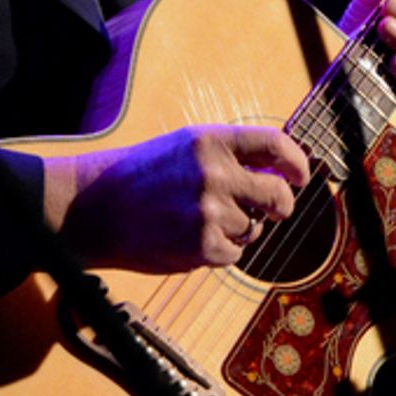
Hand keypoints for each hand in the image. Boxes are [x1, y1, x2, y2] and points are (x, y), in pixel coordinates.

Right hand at [44, 124, 310, 271]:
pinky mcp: (203, 246)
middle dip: (281, 205)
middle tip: (274, 210)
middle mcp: (214, 174)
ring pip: (253, 228)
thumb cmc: (140, 177)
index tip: (301, 175)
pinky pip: (234, 254)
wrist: (94, 209)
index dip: (297, 162)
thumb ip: (229, 155)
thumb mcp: (184, 148)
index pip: (275, 145)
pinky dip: (218, 251)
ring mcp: (209, 212)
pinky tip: (187, 239)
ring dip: (238, 230)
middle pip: (278, 194)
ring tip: (197, 221)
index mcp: (210, 141)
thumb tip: (280, 171)